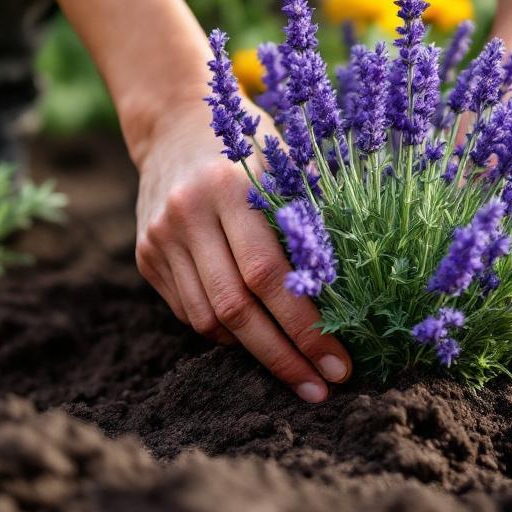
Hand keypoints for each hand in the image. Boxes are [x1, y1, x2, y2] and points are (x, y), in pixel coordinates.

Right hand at [132, 101, 352, 401]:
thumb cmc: (250, 143)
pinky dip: (224, 331)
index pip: (269, 275)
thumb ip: (313, 211)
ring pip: (207, 319)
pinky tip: (255, 335)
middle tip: (321, 388)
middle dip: (283, 357)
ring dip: (254, 352)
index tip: (340, 364)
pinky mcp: (146, 256)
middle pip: (236, 308)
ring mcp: (160, 238)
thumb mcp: (286, 159)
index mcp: (228, 187)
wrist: (173, 122)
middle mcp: (187, 214)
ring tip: (295, 369)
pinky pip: (189, 311)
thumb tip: (365, 285)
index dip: (305, 327)